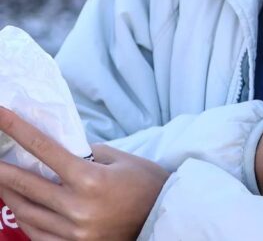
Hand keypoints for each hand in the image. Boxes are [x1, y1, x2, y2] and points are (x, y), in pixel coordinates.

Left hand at [0, 106, 168, 240]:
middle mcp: (77, 207)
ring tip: (0, 178)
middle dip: (1, 168)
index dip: (18, 130)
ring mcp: (72, 231)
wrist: (164, 218)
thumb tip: (60, 149)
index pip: (44, 149)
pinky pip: (37, 233)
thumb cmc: (147, 184)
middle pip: (25, 183)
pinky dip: (25, 217)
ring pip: (26, 211)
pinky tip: (19, 205)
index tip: (0, 115)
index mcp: (90, 179)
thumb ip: (88, 154)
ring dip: (8, 192)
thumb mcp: (122, 160)